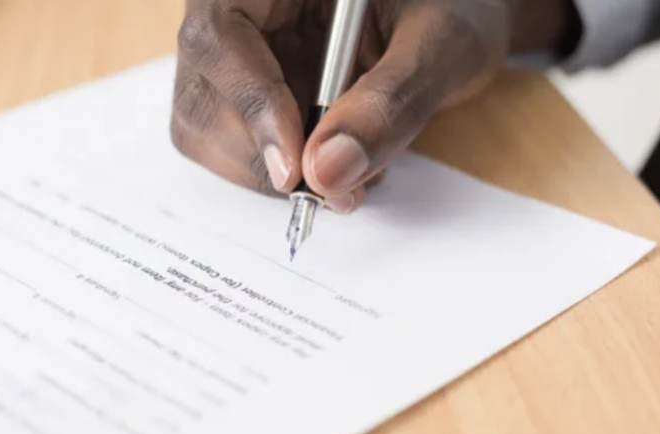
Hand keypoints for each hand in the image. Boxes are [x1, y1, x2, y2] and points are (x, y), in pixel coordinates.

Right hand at [171, 0, 571, 212]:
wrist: (457, 21)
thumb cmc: (456, 9)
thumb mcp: (443, 44)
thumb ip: (391, 102)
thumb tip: (328, 174)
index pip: (220, 35)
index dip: (251, 106)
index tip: (295, 170)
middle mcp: (244, 12)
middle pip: (202, 92)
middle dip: (262, 156)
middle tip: (333, 191)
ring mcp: (242, 57)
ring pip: (207, 129)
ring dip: (270, 174)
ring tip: (348, 173)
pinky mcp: (251, 95)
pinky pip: (237, 148)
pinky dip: (281, 175)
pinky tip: (334, 164)